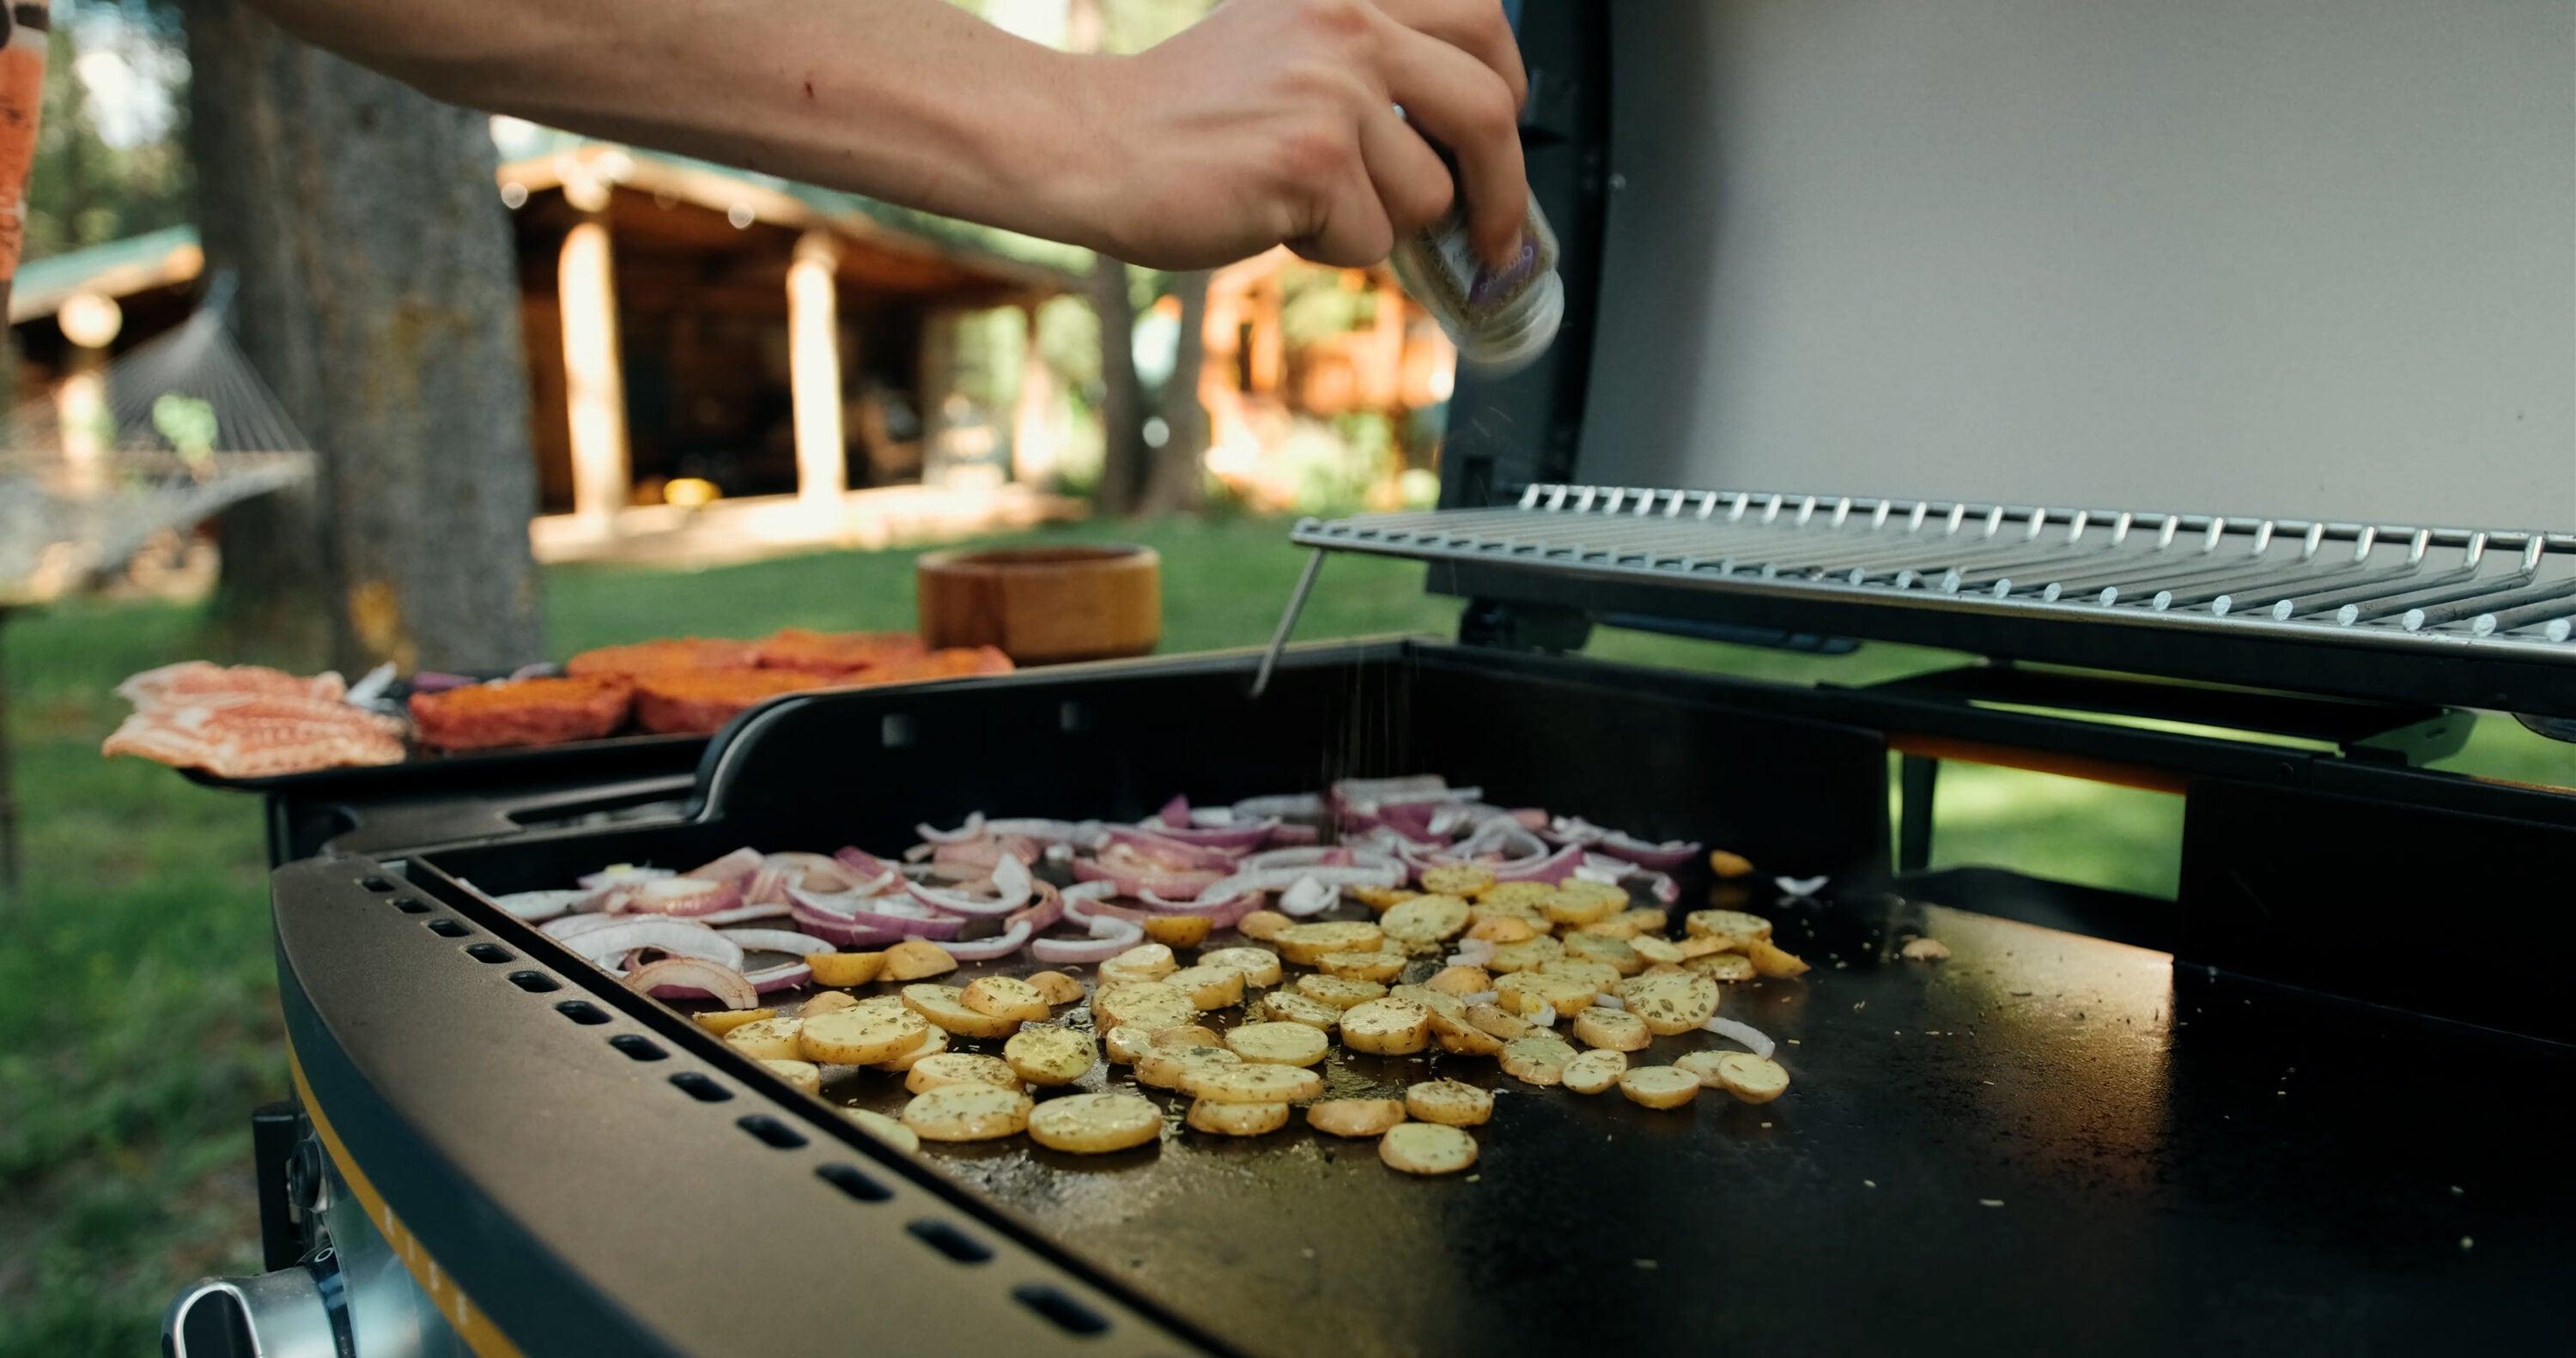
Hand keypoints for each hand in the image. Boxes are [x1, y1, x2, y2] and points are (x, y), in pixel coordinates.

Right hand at [1067, 0, 1528, 270]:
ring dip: (1381, 224)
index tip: (1500, 138)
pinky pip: (1372, 238)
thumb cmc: (1185, 113)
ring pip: (1427, 194)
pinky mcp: (1313, 159)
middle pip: (1487, 110)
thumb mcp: (1290, 45)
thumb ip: (1373, 67)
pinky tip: (1277, 220)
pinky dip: (1331, 250)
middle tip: (1493, 235)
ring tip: (1311, 207)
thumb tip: (1469, 154)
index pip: (1482, 20)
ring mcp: (1333, 90)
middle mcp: (1349, 23)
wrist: (1093, 142)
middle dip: (1503, 190)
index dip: (1504, 88)